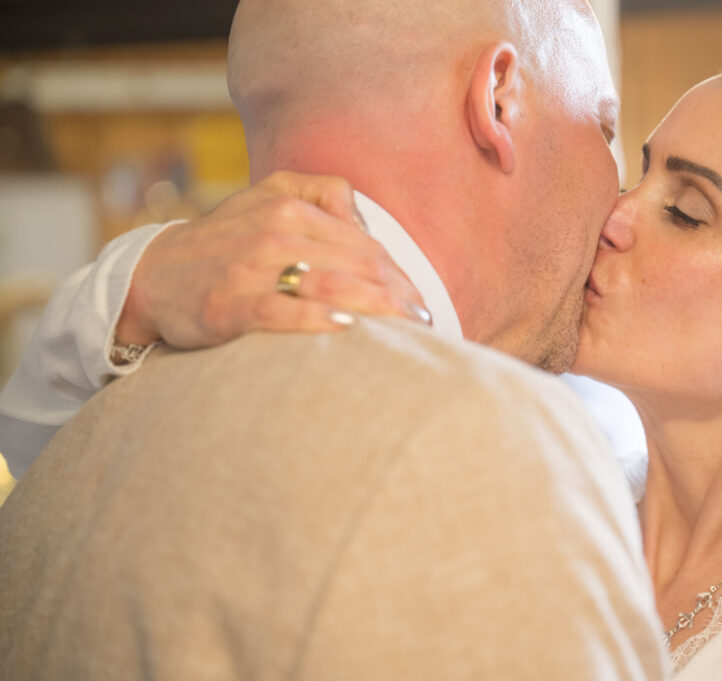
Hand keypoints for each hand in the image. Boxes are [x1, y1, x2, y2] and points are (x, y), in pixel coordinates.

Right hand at [115, 171, 428, 348]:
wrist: (153, 276)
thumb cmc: (225, 241)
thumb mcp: (268, 195)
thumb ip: (322, 193)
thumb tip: (366, 220)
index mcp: (289, 207)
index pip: (363, 244)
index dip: (399, 274)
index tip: (421, 301)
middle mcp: (273, 233)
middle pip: (355, 265)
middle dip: (398, 296)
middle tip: (425, 322)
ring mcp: (250, 270)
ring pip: (328, 285)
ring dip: (375, 308)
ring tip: (405, 331)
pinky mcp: (229, 306)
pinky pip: (281, 312)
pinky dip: (317, 320)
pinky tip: (349, 329)